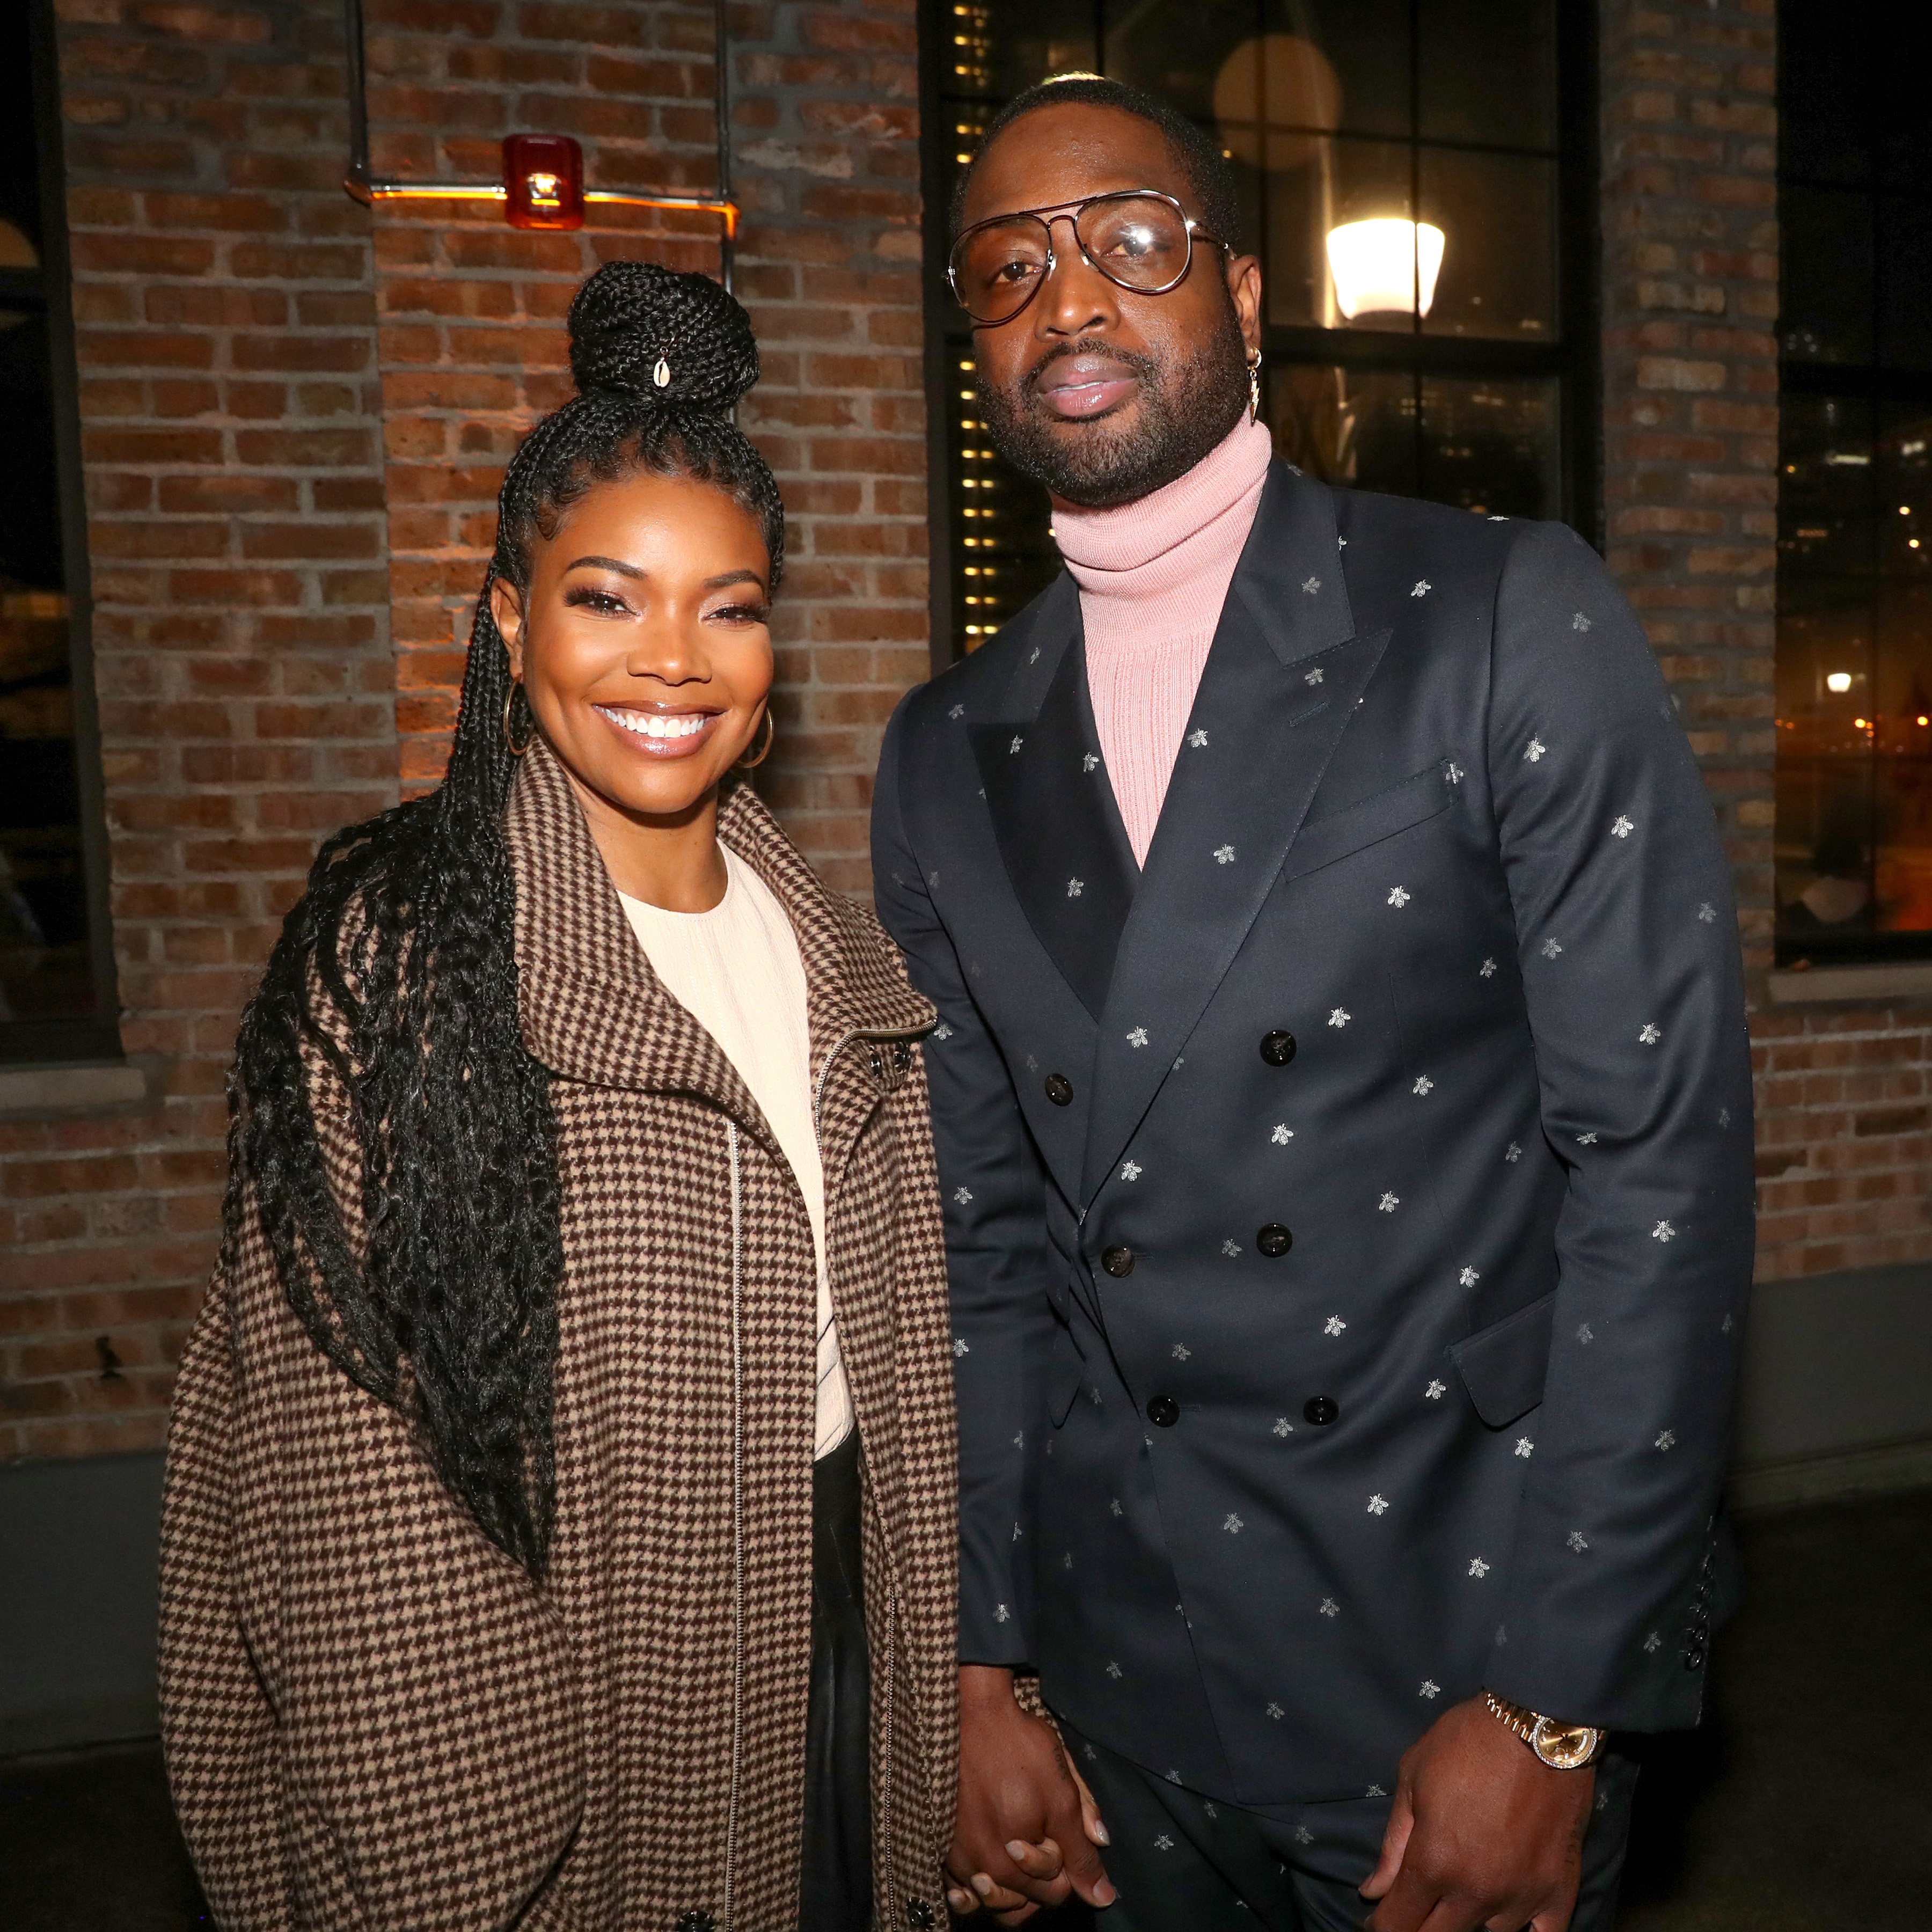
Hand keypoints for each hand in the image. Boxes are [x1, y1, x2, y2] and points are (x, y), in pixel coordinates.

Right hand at [946, 1665, 1115, 1921]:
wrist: (971, 1715)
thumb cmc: (1020, 1749)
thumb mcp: (1062, 1792)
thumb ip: (1081, 1849)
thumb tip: (1103, 1896)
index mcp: (1020, 1858)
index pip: (1056, 1892)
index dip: (1066, 1865)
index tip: (1058, 1832)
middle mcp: (986, 1869)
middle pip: (1025, 1902)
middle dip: (1040, 1877)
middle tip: (1039, 1835)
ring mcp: (960, 1860)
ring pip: (993, 1899)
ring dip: (1010, 1885)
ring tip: (1015, 1844)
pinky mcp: (941, 1847)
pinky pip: (961, 1889)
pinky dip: (975, 1887)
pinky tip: (986, 1865)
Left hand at [1360, 1695, 1594, 1931]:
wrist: (1536, 1726)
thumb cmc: (1465, 1743)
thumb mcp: (1412, 1780)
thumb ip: (1393, 1844)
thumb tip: (1373, 1891)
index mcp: (1434, 1863)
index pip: (1399, 1923)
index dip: (1383, 1926)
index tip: (1379, 1919)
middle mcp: (1476, 1892)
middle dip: (1418, 1928)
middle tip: (1415, 1909)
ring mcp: (1521, 1896)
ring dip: (1469, 1921)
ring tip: (1462, 1898)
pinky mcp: (1559, 1890)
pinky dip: (1526, 1931)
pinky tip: (1511, 1915)